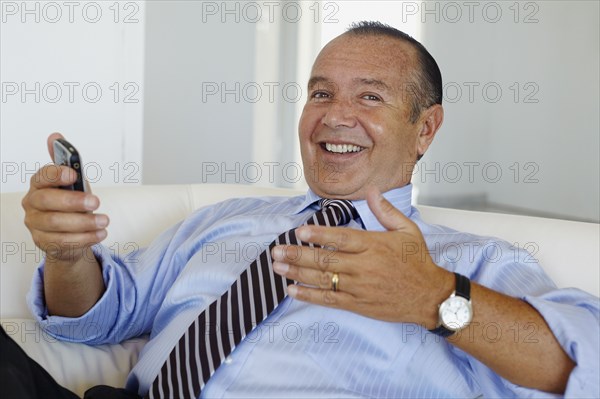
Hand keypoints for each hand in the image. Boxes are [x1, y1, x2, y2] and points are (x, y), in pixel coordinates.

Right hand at [22, 133, 108, 263]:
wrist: (69, 234)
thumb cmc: (71, 204)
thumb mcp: (73, 183)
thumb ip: (67, 162)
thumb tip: (55, 136)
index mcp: (39, 185)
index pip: (42, 177)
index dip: (56, 175)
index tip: (73, 175)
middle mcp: (32, 204)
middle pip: (47, 202)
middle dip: (73, 202)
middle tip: (96, 202)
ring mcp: (35, 224)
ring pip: (56, 224)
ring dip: (84, 223)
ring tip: (104, 221)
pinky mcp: (43, 242)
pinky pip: (63, 242)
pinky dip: (85, 238)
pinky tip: (100, 233)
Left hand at [271, 186, 453, 326]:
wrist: (430, 296)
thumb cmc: (418, 262)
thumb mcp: (408, 230)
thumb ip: (386, 211)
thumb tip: (371, 191)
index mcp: (373, 245)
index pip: (340, 238)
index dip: (318, 235)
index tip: (299, 232)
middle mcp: (363, 266)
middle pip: (324, 259)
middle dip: (297, 254)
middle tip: (277, 250)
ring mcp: (358, 287)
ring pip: (322, 279)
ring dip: (297, 272)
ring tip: (277, 267)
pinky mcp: (357, 304)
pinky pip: (329, 299)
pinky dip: (309, 295)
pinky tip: (293, 290)